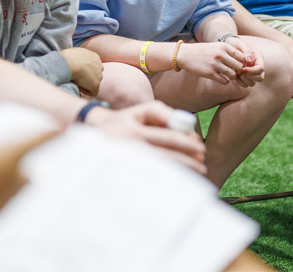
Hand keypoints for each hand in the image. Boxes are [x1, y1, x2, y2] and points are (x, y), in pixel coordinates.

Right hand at [61, 47, 103, 94]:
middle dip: (88, 77)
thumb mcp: (75, 54)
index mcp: (95, 57)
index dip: (86, 70)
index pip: (94, 65)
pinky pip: (93, 92)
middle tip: (77, 78)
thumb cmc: (67, 57)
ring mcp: (99, 76)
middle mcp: (99, 66)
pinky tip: (78, 88)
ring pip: (94, 83)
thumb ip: (78, 59)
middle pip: (96, 74)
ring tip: (76, 83)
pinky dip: (86, 91)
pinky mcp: (96, 85)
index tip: (78, 72)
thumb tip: (73, 63)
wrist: (69, 62)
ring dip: (86, 84)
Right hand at [85, 102, 206, 175]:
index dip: (187, 144)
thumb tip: (184, 124)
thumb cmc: (121, 121)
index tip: (201, 149)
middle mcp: (130, 148)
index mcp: (135, 132)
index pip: (167, 138)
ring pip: (159, 170)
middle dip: (187, 162)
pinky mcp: (123, 174)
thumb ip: (161, 113)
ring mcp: (126, 163)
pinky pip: (149, 178)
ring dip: (179, 173)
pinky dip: (165, 179)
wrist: (89, 134)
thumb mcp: (138, 112)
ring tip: (193, 176)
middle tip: (202, 167)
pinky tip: (175, 181)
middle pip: (166, 157)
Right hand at [175, 41, 248, 84]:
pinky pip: (225, 81)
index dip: (242, 62)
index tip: (237, 65)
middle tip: (233, 72)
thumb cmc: (203, 51)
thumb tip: (244, 60)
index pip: (242, 57)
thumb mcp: (216, 46)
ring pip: (233, 75)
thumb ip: (229, 51)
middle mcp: (220, 54)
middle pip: (239, 66)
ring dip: (232, 77)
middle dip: (238, 71)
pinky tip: (221, 78)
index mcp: (223, 46)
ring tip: (227, 75)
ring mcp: (215, 64)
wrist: (185, 54)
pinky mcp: (209, 73)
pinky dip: (225, 81)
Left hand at [224, 36, 264, 86]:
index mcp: (258, 59)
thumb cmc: (235, 44)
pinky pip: (245, 85)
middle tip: (240, 72)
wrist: (228, 46)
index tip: (243, 69)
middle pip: (260, 78)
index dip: (252, 71)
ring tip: (237, 74)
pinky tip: (235, 77)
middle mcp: (256, 67)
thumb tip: (250, 61)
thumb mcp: (240, 44)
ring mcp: (250, 73)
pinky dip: (240, 83)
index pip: (261, 69)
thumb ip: (246, 51)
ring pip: (252, 83)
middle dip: (250, 77)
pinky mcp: (243, 77)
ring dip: (245, 80)